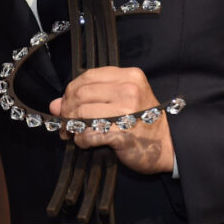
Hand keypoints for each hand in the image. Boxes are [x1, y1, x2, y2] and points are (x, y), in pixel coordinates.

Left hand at [49, 66, 174, 174]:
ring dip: (71, 126)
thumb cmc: (144, 122)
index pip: (88, 77)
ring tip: (72, 134)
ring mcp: (127, 112)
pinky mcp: (123, 134)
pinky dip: (81, 140)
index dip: (70, 91)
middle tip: (65, 122)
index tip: (66, 104)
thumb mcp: (122, 100)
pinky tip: (85, 142)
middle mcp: (129, 90)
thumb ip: (90, 97)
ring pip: (82, 113)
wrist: (168, 146)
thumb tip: (55, 105)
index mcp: (129, 76)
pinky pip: (88, 134)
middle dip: (67, 110)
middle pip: (81, 94)